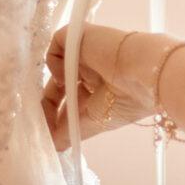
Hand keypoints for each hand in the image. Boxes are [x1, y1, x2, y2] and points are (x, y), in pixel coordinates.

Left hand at [43, 25, 177, 149]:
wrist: (144, 74)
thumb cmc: (129, 99)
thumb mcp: (95, 122)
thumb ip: (68, 132)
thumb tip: (53, 147)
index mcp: (102, 90)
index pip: (71, 102)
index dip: (57, 116)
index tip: (48, 133)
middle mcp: (93, 71)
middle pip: (60, 86)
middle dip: (49, 104)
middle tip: (41, 121)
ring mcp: (86, 53)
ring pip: (56, 67)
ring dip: (50, 88)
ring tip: (49, 103)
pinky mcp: (80, 37)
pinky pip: (56, 46)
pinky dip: (54, 63)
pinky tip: (66, 78)